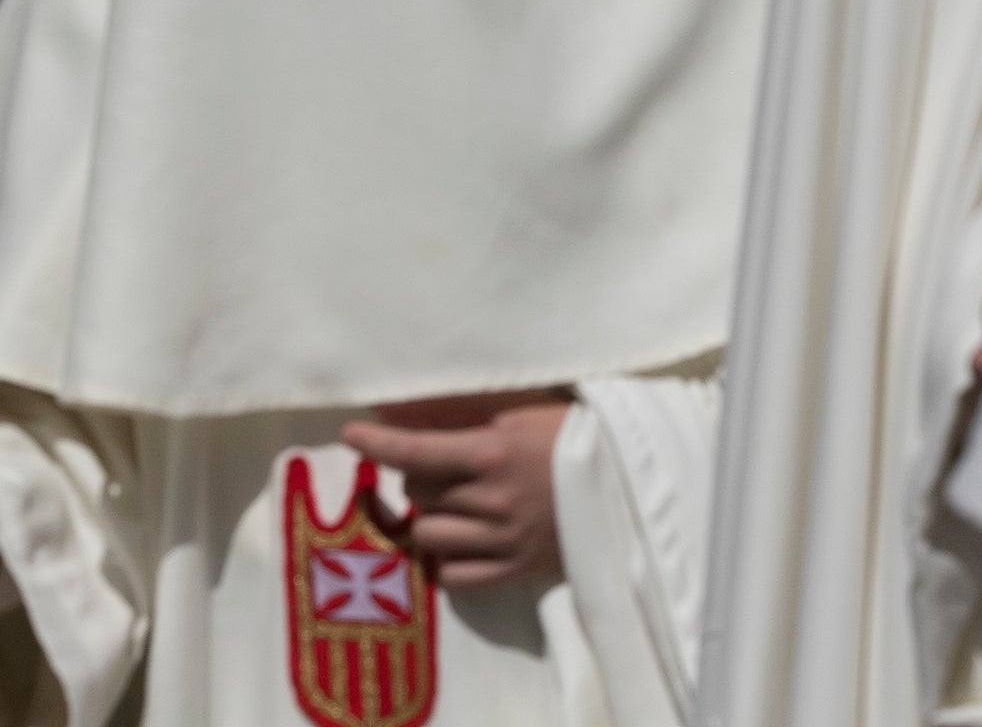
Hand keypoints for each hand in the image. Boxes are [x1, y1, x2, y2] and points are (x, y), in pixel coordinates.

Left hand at [343, 393, 573, 591]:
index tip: (350, 433)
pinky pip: (454, 578)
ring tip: (458, 502)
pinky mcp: (517, 573)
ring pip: (428, 534)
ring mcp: (505, 542)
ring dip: (433, 515)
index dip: (375, 441)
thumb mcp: (518, 408)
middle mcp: (493, 501)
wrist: (630, 481)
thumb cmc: (573, 434)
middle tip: (449, 464)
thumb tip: (398, 404)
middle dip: (422, 474)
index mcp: (493, 453)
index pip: (414, 449)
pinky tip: (463, 539)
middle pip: (417, 491)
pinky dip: (449, 559)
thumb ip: (458, 408)